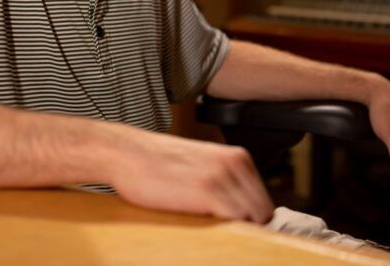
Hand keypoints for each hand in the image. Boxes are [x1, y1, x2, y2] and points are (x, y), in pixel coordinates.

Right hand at [110, 129, 273, 223]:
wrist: (126, 153)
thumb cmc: (157, 162)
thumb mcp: (202, 164)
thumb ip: (225, 181)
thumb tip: (242, 211)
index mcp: (237, 156)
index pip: (263, 200)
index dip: (252, 220)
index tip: (240, 230)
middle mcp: (234, 163)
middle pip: (262, 211)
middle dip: (247, 227)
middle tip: (225, 235)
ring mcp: (222, 176)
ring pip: (251, 218)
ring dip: (237, 231)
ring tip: (213, 233)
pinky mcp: (207, 192)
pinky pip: (235, 220)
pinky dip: (228, 232)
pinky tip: (207, 231)